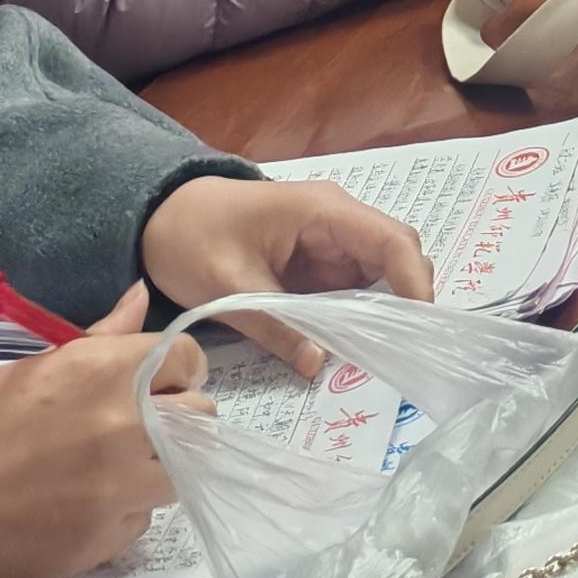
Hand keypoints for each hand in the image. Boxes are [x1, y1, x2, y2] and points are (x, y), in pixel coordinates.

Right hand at [0, 284, 193, 577]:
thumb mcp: (24, 371)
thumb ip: (98, 341)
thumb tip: (140, 298)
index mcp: (102, 371)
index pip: (189, 359)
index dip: (175, 370)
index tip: (155, 382)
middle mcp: (123, 427)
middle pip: (200, 418)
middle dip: (176, 418)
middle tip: (136, 425)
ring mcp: (113, 492)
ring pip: (175, 474)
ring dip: (152, 467)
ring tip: (103, 467)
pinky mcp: (96, 544)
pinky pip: (137, 522)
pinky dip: (119, 514)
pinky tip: (78, 506)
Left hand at [141, 177, 434, 375]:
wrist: (159, 217)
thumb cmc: (191, 237)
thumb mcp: (226, 283)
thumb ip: (273, 323)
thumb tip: (318, 365)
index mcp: (323, 211)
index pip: (390, 239)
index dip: (413, 278)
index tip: (419, 324)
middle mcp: (338, 222)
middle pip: (395, 254)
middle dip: (407, 297)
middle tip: (406, 349)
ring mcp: (330, 242)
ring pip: (379, 273)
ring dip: (385, 309)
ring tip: (388, 353)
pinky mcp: (317, 262)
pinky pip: (351, 287)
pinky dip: (359, 314)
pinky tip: (356, 345)